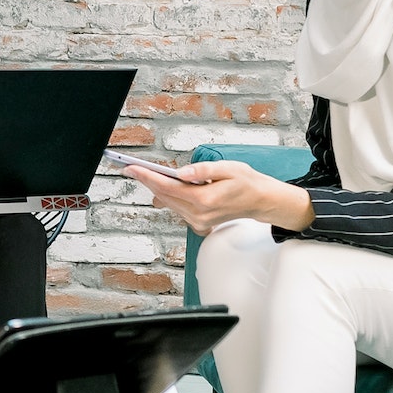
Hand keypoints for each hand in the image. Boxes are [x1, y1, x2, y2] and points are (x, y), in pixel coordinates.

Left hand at [123, 159, 313, 236]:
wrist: (260, 201)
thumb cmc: (246, 182)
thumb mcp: (228, 168)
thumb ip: (203, 170)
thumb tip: (182, 172)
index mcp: (206, 200)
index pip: (168, 188)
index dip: (147, 177)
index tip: (131, 168)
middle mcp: (200, 215)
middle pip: (164, 196)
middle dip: (147, 181)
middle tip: (131, 168)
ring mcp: (199, 222)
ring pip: (169, 204)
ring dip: (157, 189)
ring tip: (144, 174)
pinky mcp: (200, 225)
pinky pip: (178, 209)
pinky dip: (170, 198)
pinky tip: (164, 186)